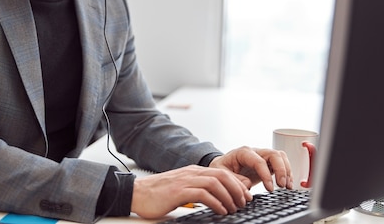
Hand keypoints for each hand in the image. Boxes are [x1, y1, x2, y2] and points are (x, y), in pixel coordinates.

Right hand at [130, 165, 252, 218]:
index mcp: (193, 171)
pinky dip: (216, 202)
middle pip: (222, 175)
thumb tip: (216, 199)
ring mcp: (185, 180)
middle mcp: (191, 173)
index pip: (222, 172)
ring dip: (229, 197)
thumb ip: (198, 190)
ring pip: (215, 183)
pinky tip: (221, 211)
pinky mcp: (179, 191)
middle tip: (244, 202)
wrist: (137, 193)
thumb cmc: (159, 194)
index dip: (237, 183)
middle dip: (237, 189)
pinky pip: (203, 194)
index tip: (246, 195)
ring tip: (234, 208)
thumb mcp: (182, 188)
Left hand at [209, 146, 292, 191]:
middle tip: (282, 185)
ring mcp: (262, 156)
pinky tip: (287, 184)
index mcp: (243, 152)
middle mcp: (255, 152)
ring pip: (280, 157)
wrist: (222, 166)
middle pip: (274, 154)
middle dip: (281, 170)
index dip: (266, 174)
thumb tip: (248, 184)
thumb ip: (234, 179)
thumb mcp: (221, 173)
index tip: (270, 188)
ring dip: (287, 171)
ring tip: (287, 186)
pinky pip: (281, 164)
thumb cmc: (221, 168)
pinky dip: (287, 173)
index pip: (259, 161)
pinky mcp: (267, 163)